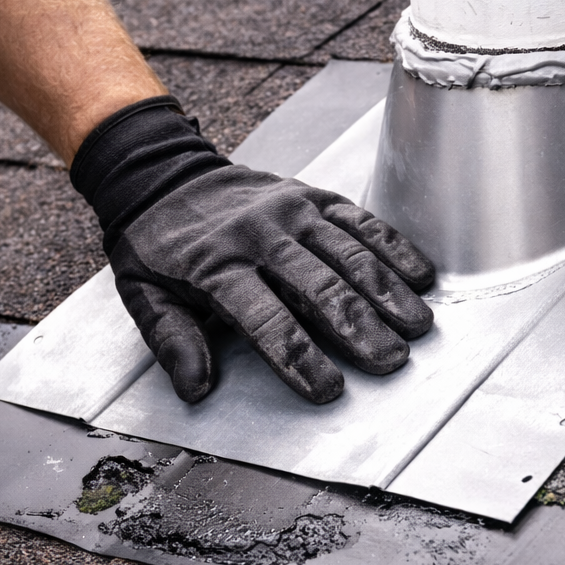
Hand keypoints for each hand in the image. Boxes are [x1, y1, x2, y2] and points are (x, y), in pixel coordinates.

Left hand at [71, 98, 434, 404]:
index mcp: (216, 266)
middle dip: (357, 327)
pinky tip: (421, 275)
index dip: (297, 357)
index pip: (264, 319)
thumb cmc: (159, 247)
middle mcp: (260, 235)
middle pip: (318, 286)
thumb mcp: (143, 296)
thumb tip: (196, 387)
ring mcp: (291, 212)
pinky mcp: (314, 197)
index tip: (326, 390)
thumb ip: (171, 341)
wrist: (163, 174)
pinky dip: (394, 247)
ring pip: (348, 253)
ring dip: (386, 291)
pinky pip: (360, 221)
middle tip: (389, 360)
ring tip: (415, 325)